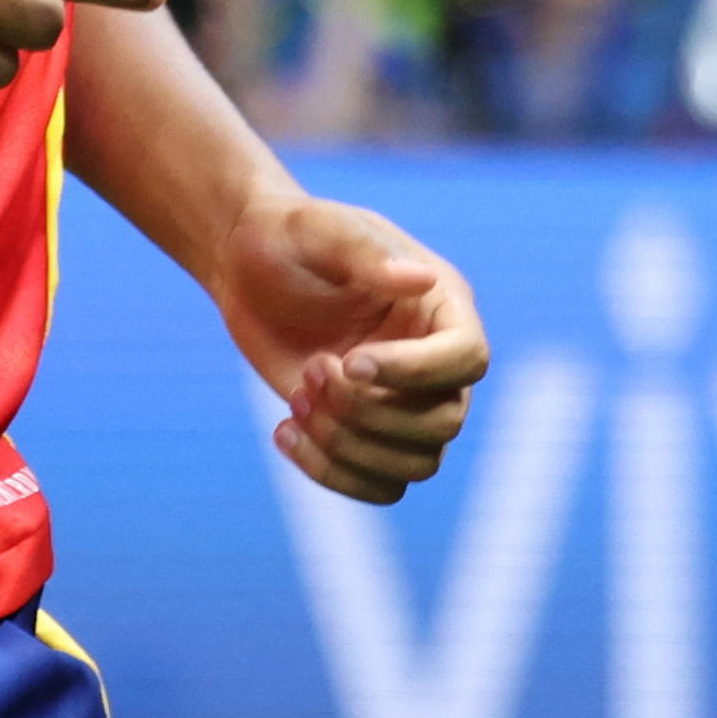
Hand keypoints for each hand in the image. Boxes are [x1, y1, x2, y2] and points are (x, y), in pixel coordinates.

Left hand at [217, 192, 490, 501]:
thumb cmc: (290, 237)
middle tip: (311, 370)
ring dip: (348, 445)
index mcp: (442, 305)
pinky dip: (332, 474)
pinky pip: (380, 487)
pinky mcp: (368, 434)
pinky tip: (284, 430)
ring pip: (416, 464)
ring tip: (296, 398)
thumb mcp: (320, 230)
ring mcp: (405, 403)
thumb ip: (366, 254)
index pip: (467, 358)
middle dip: (369, 412)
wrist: (249, 266)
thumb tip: (421, 279)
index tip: (348, 361)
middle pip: (444, 423)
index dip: (415, 372)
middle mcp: (436, 361)